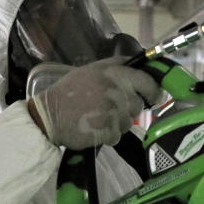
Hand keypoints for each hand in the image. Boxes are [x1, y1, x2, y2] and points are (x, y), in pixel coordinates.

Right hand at [28, 58, 161, 149]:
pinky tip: (93, 128)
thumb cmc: (69, 92)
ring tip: (97, 117)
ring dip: (116, 123)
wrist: (49, 116)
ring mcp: (114, 112)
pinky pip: (117, 136)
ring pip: (128, 122)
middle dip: (127, 109)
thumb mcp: (92, 70)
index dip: (154, 91)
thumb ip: (117, 67)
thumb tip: (141, 68)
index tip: (154, 97)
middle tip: (108, 108)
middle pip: (138, 105)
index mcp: (115, 73)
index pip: (147, 81)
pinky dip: (108, 135)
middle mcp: (118, 91)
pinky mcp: (109, 131)